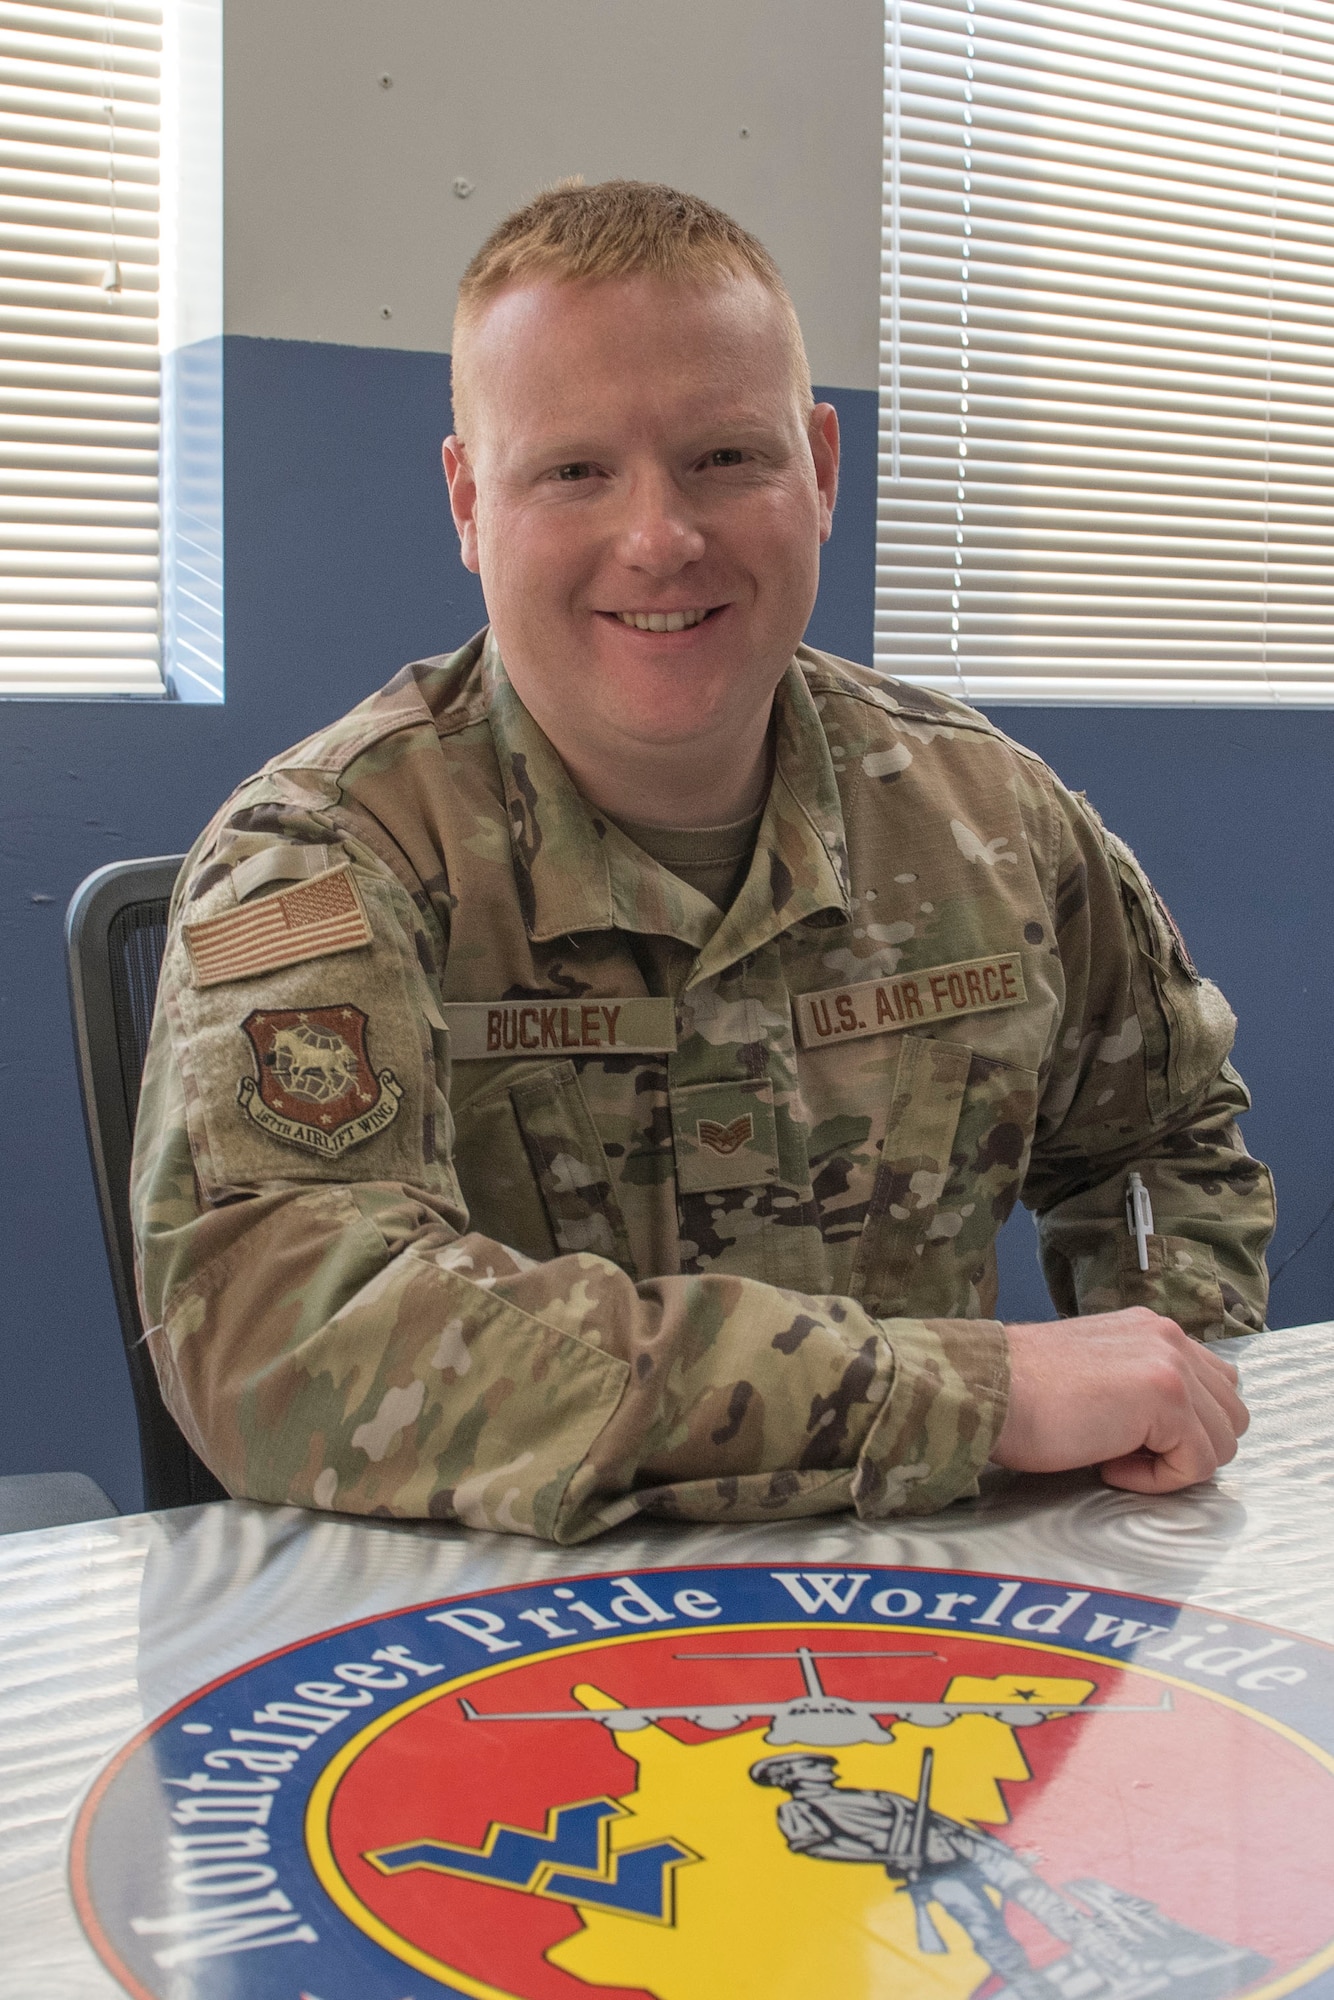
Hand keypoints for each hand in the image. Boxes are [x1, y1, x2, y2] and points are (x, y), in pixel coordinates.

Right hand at [992, 1307, 1247, 1493]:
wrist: (985, 1389)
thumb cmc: (1021, 1394)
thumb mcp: (1095, 1375)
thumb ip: (1139, 1386)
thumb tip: (1166, 1430)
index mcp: (1151, 1329)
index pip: (1216, 1386)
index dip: (1181, 1429)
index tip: (1125, 1437)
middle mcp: (1168, 1337)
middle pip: (1231, 1415)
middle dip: (1187, 1448)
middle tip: (1124, 1451)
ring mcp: (1172, 1364)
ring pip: (1223, 1442)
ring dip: (1173, 1463)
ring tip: (1113, 1455)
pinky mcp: (1168, 1398)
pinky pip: (1198, 1463)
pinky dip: (1158, 1479)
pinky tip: (1108, 1463)